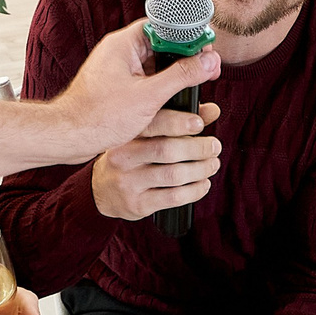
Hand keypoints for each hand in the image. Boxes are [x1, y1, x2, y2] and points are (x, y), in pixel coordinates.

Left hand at [50, 19, 221, 163]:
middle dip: (185, 57)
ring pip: (153, 64)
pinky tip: (173, 99)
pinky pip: (144, 79)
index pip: (162, 26)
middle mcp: (119, 52)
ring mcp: (116, 70)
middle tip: (207, 69)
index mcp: (123, 44)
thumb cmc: (98, 116)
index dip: (188, 36)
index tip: (206, 50)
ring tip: (194, 85)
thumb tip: (208, 61)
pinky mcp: (115, 87)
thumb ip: (182, 76)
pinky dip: (160, 87)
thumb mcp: (149, 97)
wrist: (68, 137)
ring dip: (174, 74)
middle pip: (160, 45)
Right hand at [90, 101, 221, 219]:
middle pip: (167, 150)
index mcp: (126, 135)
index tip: (200, 124)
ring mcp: (128, 182)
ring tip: (212, 164)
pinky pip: (174, 197)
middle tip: (214, 147)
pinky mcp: (137, 204)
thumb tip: (212, 110)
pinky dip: (195, 190)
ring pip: (174, 174)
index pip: (154, 123)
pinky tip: (203, 184)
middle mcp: (123, 157)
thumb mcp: (146, 136)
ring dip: (201, 169)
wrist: (100, 191)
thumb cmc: (132, 157)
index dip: (180, 122)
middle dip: (198, 148)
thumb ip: (178, 122)